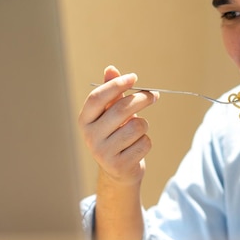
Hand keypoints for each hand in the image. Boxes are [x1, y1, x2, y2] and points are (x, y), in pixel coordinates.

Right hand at [78, 65, 158, 186]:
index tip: (134, 77)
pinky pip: (143, 143)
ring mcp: (103, 153)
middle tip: (153, 95)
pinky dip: (146, 142)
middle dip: (141, 99)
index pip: (97, 97)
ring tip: (138, 130)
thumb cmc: (116, 134)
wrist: (118, 171)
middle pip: (120, 109)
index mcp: (85, 120)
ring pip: (136, 127)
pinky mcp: (119, 165)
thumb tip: (111, 69)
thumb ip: (112, 92)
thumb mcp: (111, 112)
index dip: (116, 85)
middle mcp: (90, 136)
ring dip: (144, 125)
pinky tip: (137, 147)